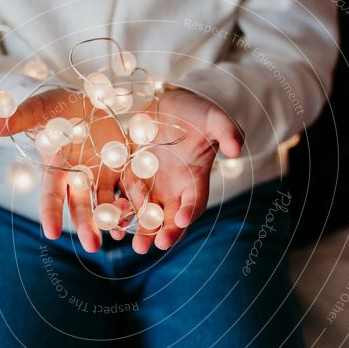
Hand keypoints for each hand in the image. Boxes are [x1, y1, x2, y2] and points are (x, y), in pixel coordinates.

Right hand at [0, 88, 124, 251]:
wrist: (83, 102)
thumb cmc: (55, 107)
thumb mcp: (38, 109)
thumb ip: (17, 119)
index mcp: (56, 167)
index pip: (51, 195)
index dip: (50, 213)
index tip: (52, 233)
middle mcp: (79, 177)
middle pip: (81, 206)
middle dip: (86, 226)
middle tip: (93, 248)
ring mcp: (101, 174)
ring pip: (107, 202)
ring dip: (113, 219)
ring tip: (121, 238)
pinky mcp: (122, 166)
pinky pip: (130, 187)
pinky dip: (135, 202)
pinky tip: (143, 219)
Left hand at [120, 88, 241, 253]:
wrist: (170, 103)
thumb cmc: (196, 113)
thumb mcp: (215, 119)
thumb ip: (228, 132)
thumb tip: (237, 149)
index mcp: (195, 179)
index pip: (194, 202)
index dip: (189, 211)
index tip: (180, 220)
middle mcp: (174, 188)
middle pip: (169, 217)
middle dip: (164, 233)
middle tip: (156, 244)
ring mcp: (152, 184)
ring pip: (146, 213)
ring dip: (140, 229)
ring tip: (134, 243)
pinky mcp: (132, 175)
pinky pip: (125, 196)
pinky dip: (120, 208)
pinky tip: (111, 218)